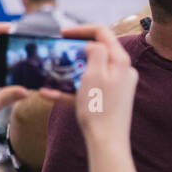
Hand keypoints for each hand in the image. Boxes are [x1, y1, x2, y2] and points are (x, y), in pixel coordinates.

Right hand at [40, 25, 137, 146]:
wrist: (107, 142)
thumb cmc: (100, 108)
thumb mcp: (94, 73)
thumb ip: (94, 52)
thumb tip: (92, 45)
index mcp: (121, 61)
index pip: (102, 33)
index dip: (81, 29)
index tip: (61, 34)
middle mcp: (122, 71)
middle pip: (96, 52)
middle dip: (73, 52)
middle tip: (55, 53)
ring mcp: (117, 86)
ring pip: (89, 72)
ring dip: (68, 73)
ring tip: (49, 74)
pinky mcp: (109, 100)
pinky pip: (88, 90)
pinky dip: (70, 90)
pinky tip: (48, 94)